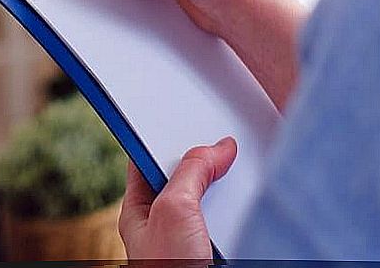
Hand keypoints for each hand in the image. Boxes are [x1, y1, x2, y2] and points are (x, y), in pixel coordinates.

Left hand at [119, 137, 237, 259]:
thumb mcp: (174, 208)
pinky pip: (221, 223)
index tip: (188, 126)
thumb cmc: (168, 267)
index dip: (167, 140)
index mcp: (138, 208)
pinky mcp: (208, 251)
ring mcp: (185, 238)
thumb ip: (191, 172)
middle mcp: (160, 223)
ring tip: (234, 180)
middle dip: (201, 165)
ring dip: (221, 193)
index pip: (148, 160)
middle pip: (182, 178)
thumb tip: (217, 149)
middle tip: (221, 152)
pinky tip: (241, 212)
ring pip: (205, 201)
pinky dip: (233, 217)